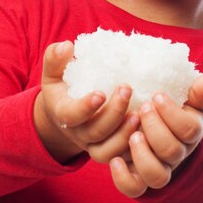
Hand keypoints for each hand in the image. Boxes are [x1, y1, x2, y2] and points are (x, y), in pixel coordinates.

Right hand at [34, 40, 139, 163]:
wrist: (65, 117)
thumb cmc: (64, 89)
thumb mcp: (54, 74)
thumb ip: (55, 59)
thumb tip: (66, 45)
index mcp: (64, 114)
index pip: (71, 116)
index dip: (86, 107)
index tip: (101, 93)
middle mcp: (79, 134)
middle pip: (96, 132)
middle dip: (113, 113)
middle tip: (127, 89)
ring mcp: (94, 145)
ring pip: (109, 150)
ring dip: (125, 134)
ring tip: (141, 113)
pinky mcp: (110, 151)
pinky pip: (122, 157)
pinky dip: (135, 147)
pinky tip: (149, 128)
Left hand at [109, 73, 202, 197]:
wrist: (162, 132)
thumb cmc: (174, 110)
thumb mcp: (190, 100)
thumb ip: (198, 92)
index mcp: (191, 132)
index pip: (189, 129)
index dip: (172, 114)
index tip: (156, 95)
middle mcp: (177, 154)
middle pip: (172, 151)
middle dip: (155, 128)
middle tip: (143, 108)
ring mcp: (159, 168)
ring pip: (157, 176)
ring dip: (143, 155)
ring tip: (132, 135)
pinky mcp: (139, 179)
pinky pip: (135, 189)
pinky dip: (123, 178)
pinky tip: (115, 161)